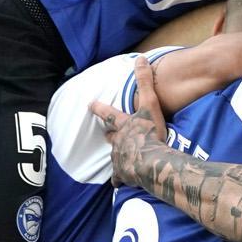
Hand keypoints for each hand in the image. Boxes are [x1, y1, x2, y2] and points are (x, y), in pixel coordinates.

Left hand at [89, 57, 168, 187]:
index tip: (89, 104)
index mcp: (123, 124)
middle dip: (110, 134)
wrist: (152, 161)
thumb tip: (139, 58)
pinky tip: (120, 182)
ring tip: (120, 158)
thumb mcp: (150, 104)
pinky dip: (119, 179)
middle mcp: (118, 140)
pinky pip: (118, 178)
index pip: (108, 113)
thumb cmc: (151, 133)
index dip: (98, 108)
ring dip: (117, 155)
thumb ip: (145, 81)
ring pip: (114, 156)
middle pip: (110, 136)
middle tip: (108, 134)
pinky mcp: (122, 175)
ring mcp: (119, 158)